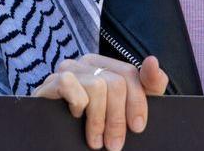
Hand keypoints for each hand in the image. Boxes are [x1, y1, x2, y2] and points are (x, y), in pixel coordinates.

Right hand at [32, 55, 168, 150]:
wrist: (54, 139)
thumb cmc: (91, 123)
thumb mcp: (124, 107)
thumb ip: (147, 86)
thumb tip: (153, 61)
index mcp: (105, 65)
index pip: (130, 73)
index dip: (137, 102)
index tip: (137, 127)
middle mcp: (86, 63)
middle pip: (116, 83)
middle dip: (118, 118)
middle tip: (114, 145)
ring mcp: (67, 70)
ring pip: (97, 86)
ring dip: (98, 120)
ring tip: (96, 142)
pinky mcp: (50, 81)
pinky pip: (71, 85)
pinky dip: (77, 105)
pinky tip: (75, 117)